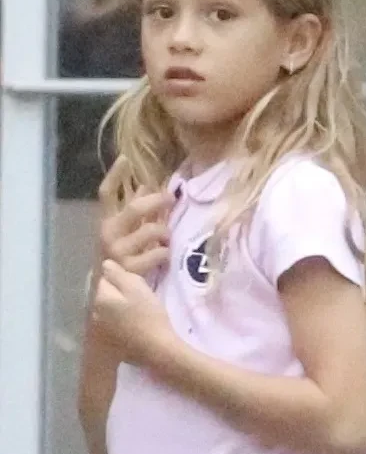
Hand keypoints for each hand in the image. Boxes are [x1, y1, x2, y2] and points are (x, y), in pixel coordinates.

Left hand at [93, 259, 176, 367]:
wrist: (156, 349)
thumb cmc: (147, 314)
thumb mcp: (136, 286)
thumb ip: (118, 274)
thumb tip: (106, 265)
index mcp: (100, 298)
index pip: (105, 278)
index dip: (120, 277)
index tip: (135, 281)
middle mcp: (95, 313)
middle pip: (105, 294)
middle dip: (116, 292)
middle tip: (137, 294)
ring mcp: (101, 330)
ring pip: (108, 309)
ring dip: (117, 306)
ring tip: (136, 309)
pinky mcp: (109, 342)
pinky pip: (111, 323)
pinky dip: (119, 321)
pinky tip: (133, 324)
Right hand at [98, 155, 174, 277]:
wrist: (110, 294)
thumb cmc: (122, 256)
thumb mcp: (126, 231)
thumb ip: (134, 209)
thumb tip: (147, 185)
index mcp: (106, 222)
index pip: (106, 193)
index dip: (114, 175)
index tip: (126, 159)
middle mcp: (109, 234)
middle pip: (134, 207)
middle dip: (156, 200)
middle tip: (171, 197)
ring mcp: (118, 253)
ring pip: (151, 230)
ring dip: (164, 230)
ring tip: (167, 235)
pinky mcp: (131, 270)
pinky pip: (158, 253)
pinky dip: (165, 251)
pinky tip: (164, 254)